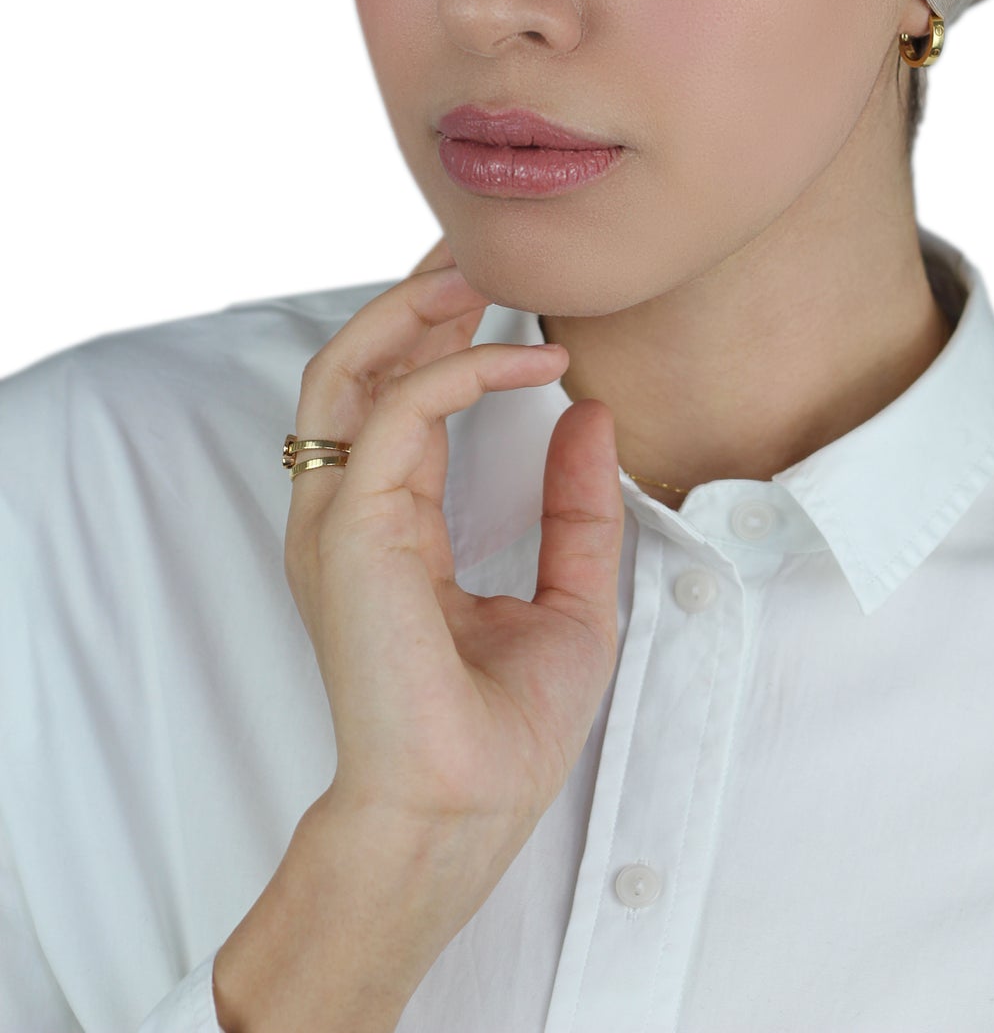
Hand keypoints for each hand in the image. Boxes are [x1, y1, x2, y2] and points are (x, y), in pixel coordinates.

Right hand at [283, 233, 623, 843]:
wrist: (463, 812)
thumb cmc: (502, 729)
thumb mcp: (570, 599)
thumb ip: (575, 507)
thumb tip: (591, 415)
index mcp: (387, 527)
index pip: (399, 399)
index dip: (444, 334)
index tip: (500, 288)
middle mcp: (349, 512)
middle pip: (360, 366)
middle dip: (415, 295)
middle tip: (479, 245)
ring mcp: (339, 519)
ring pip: (350, 369)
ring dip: (413, 308)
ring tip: (484, 268)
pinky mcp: (353, 530)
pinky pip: (397, 415)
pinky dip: (461, 372)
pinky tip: (531, 362)